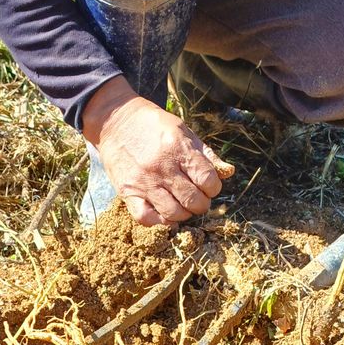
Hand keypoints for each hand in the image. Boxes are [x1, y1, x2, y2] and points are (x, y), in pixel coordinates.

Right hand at [82, 77, 222, 224]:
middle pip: (193, 201)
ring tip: (183, 206)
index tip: (208, 185)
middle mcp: (162, 168)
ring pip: (174, 214)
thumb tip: (228, 171)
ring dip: (184, 214)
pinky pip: (147, 219)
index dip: (213, 187)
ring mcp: (144, 183)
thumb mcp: (183, 131)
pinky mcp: (128, 193)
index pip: (208, 181)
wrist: (115, 121)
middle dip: (201, 204)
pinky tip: (165, 214)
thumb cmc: (153, 125)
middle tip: (197, 198)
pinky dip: (160, 222)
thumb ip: (206, 154)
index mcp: (179, 149)